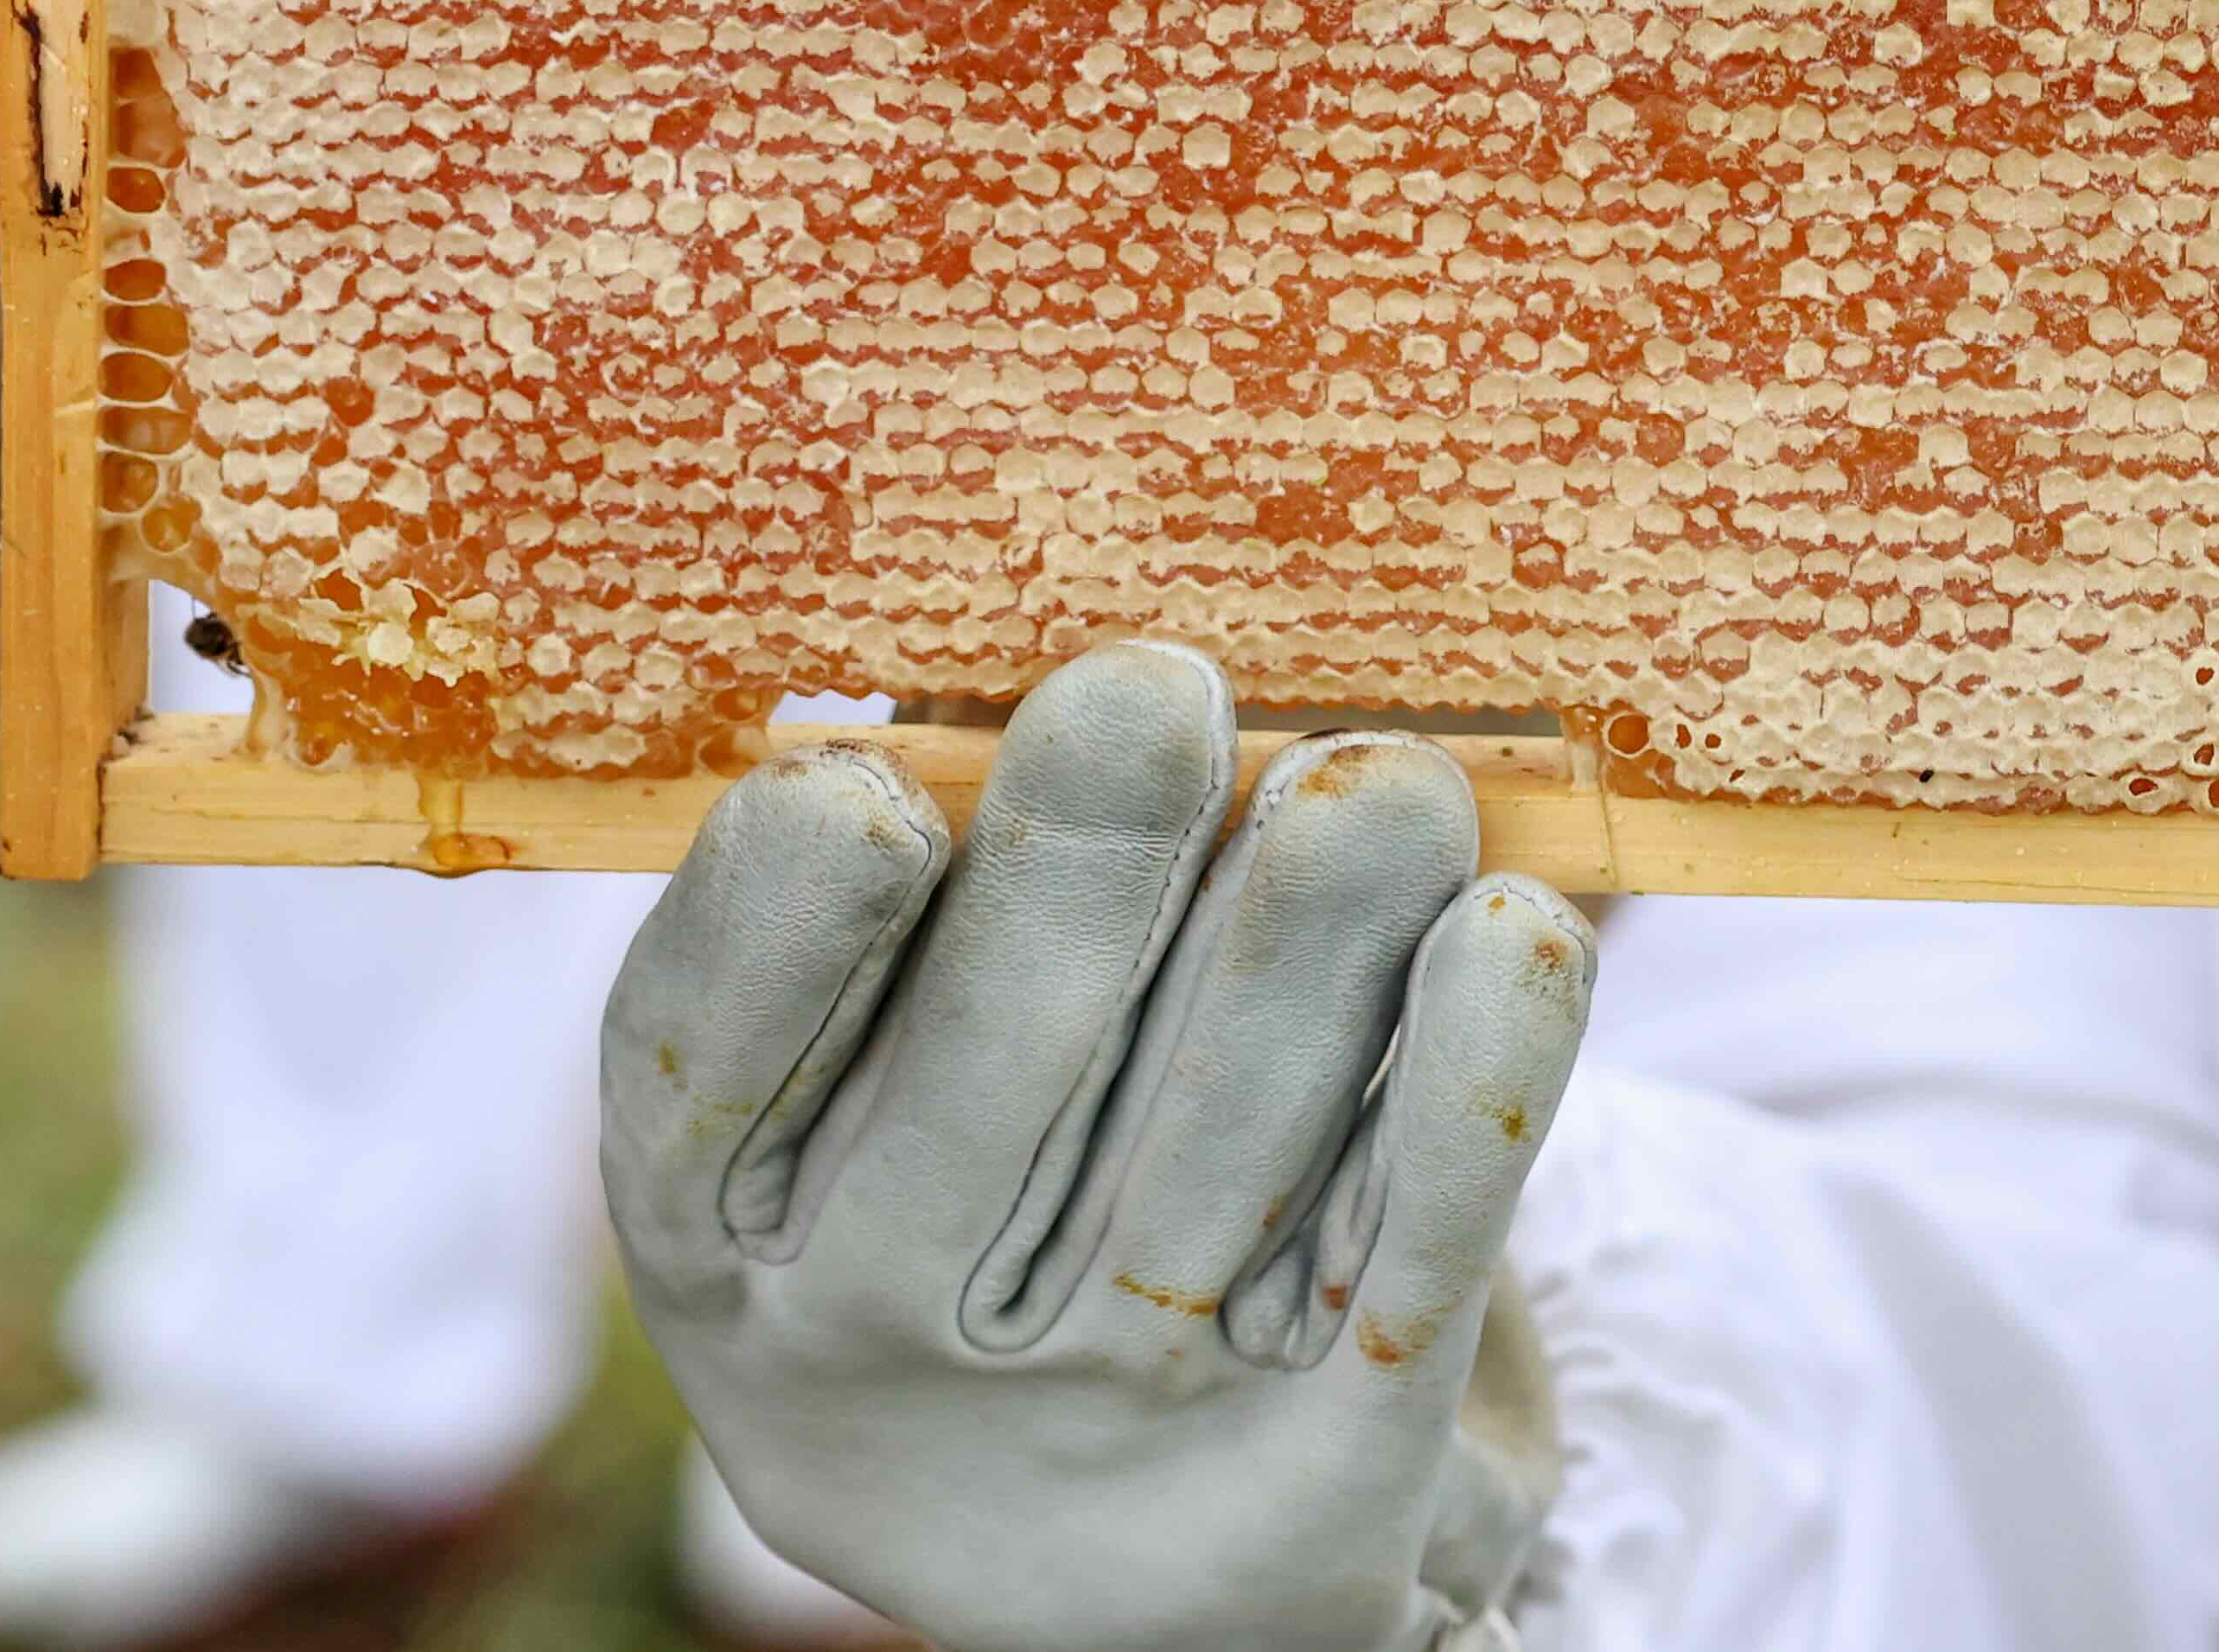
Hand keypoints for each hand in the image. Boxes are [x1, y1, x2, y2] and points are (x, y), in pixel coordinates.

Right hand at [600, 644, 1595, 1651]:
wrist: (1161, 1575)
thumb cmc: (1000, 1211)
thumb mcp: (866, 1105)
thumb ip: (923, 911)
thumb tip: (1075, 659)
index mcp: (720, 1233)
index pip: (708, 1048)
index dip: (795, 907)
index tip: (875, 793)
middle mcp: (884, 1347)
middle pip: (1002, 1048)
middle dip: (1091, 840)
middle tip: (1160, 689)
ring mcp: (1113, 1416)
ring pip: (1232, 1108)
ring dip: (1326, 907)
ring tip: (1387, 780)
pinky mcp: (1333, 1466)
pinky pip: (1415, 1234)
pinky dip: (1473, 1062)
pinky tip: (1509, 933)